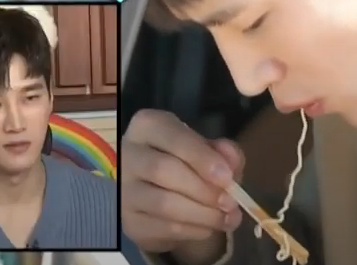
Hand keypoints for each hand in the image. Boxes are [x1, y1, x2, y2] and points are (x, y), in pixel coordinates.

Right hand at [121, 109, 244, 253]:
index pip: (171, 137)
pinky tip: (209, 227)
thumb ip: (223, 151)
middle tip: (230, 201)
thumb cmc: (186, 160)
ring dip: (202, 214)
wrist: (160, 189)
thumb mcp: (207, 148)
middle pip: (163, 170)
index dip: (200, 157)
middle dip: (203, 189)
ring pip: (163, 204)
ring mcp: (125, 190)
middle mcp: (128, 154)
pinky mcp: (130, 221)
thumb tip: (231, 161)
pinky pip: (164, 228)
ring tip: (227, 217)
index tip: (227, 177)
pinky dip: (194, 230)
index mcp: (147, 126)